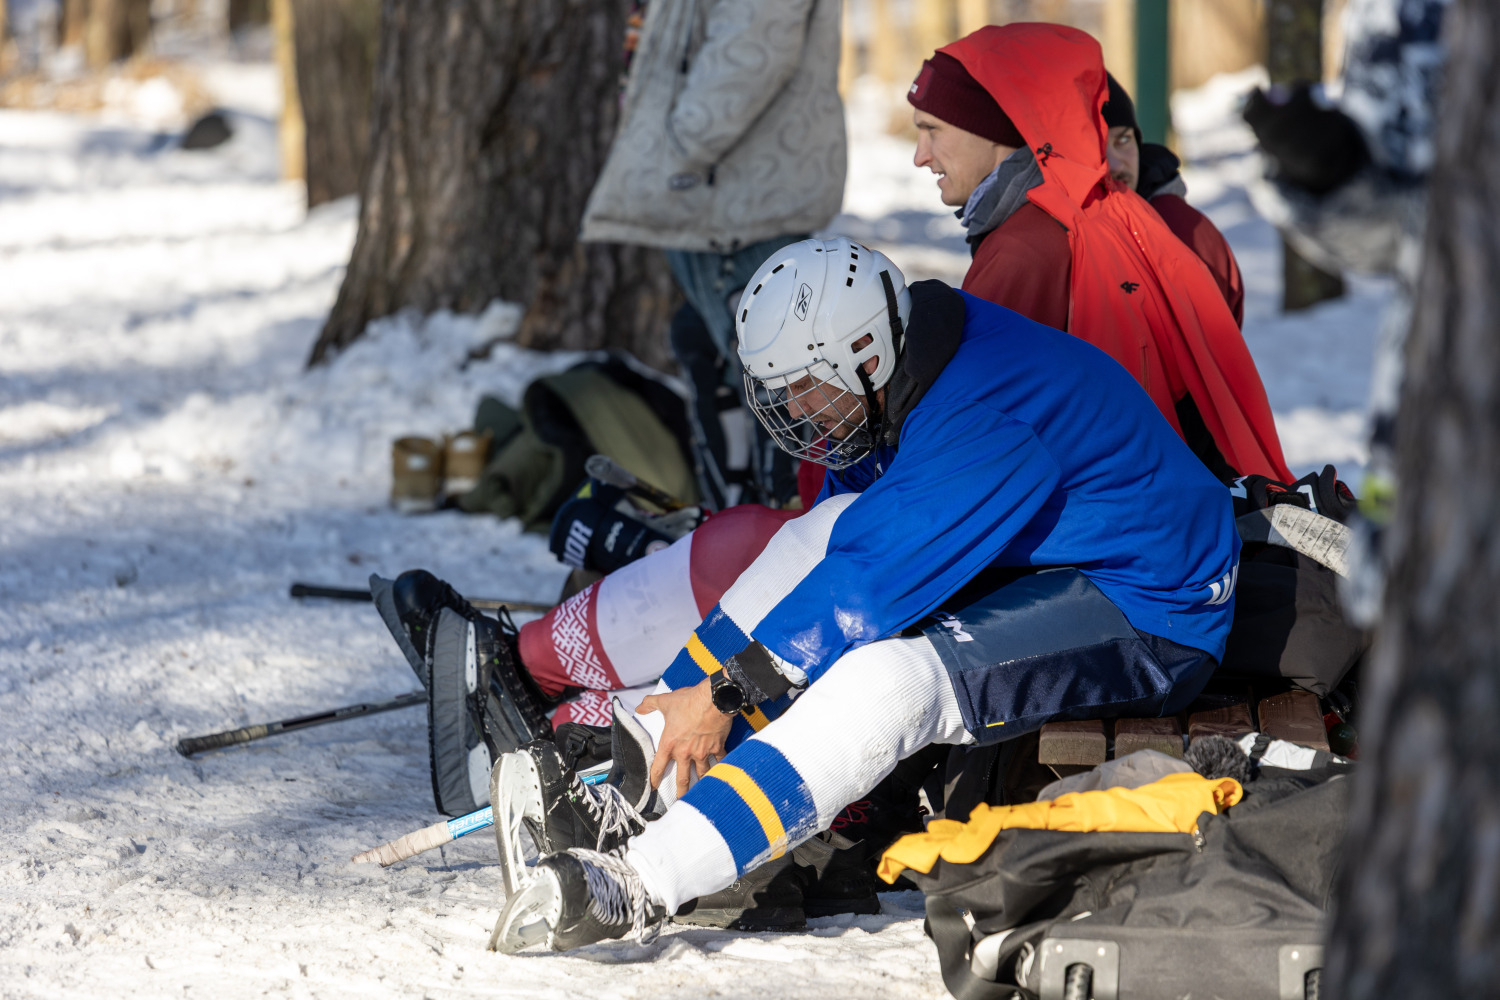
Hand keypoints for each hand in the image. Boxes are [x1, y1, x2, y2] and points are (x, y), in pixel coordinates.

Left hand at [637, 678, 734, 799]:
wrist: (714, 699)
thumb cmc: (689, 701)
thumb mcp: (666, 701)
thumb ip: (650, 704)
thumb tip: (639, 707)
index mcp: (670, 744)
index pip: (658, 767)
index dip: (654, 779)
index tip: (653, 787)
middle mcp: (685, 752)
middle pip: (682, 779)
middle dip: (681, 793)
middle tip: (680, 802)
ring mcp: (702, 752)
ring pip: (702, 773)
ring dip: (701, 782)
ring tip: (702, 791)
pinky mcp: (717, 748)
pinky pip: (719, 761)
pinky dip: (721, 766)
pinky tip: (722, 772)